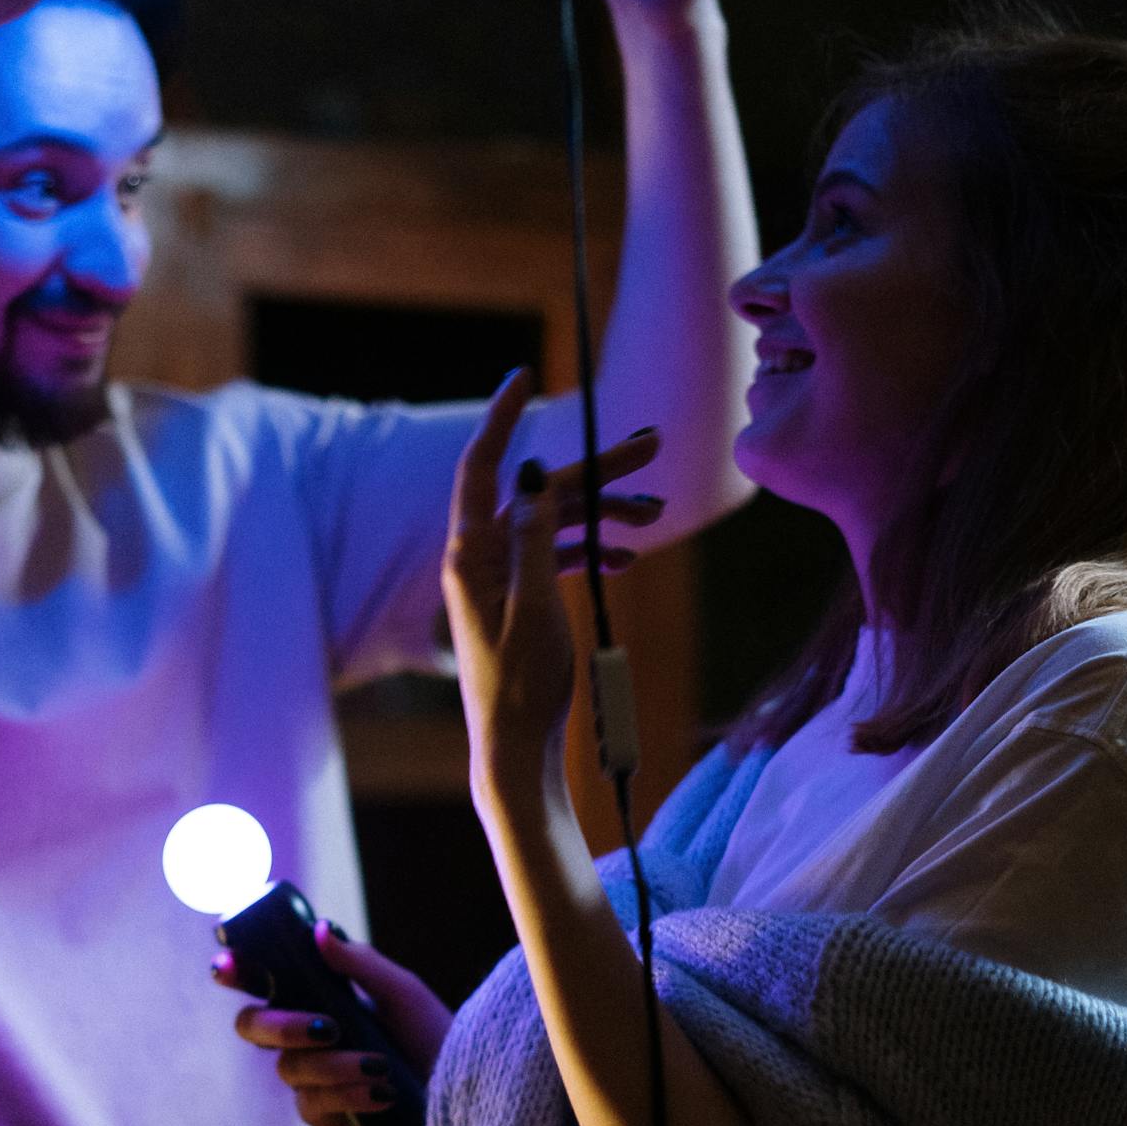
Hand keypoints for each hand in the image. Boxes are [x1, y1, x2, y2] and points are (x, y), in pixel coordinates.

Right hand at [213, 925, 451, 1125]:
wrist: (457, 1090)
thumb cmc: (430, 1035)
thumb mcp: (401, 992)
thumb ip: (359, 962)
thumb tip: (319, 929)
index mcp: (316, 995)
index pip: (261, 979)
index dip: (234, 970)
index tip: (225, 963)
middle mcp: (303, 1034)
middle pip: (252, 1025)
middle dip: (281, 1025)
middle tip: (327, 1026)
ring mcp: (308, 1076)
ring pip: (287, 1067)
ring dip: (334, 1065)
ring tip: (379, 1065)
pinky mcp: (322, 1113)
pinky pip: (311, 1103)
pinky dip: (348, 1094)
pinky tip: (381, 1093)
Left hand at [442, 370, 661, 807]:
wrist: (515, 749)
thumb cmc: (520, 686)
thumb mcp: (534, 607)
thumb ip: (535, 538)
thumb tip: (536, 470)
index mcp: (470, 554)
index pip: (482, 466)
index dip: (503, 418)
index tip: (525, 376)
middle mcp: (481, 558)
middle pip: (539, 491)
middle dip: (594, 467)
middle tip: (650, 444)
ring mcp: (502, 578)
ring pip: (555, 523)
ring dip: (604, 513)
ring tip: (656, 514)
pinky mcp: (522, 600)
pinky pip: (558, 557)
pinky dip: (591, 549)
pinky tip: (627, 554)